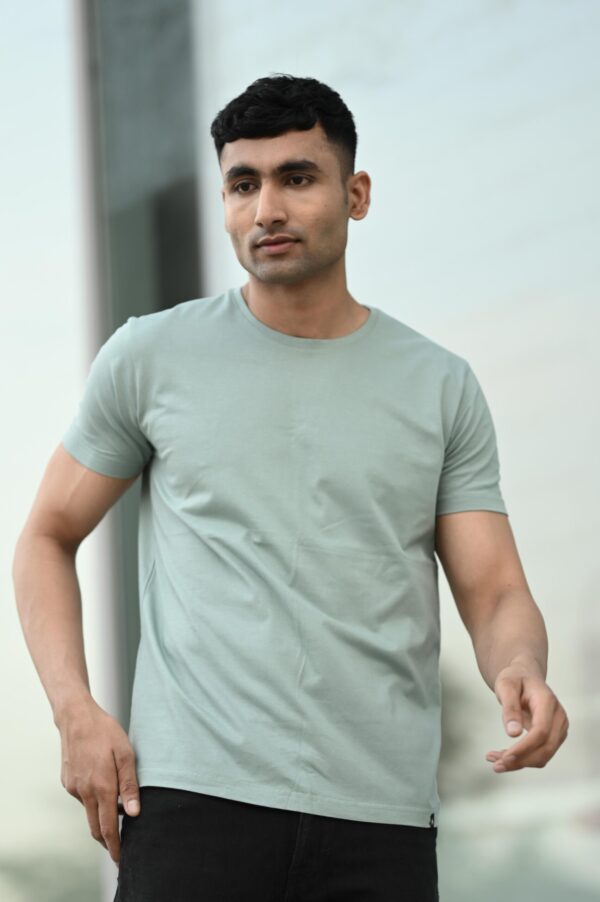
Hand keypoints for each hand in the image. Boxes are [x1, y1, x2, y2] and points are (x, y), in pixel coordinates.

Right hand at [58, 698, 140, 864]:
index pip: (108, 827)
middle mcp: (85, 792)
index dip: (115, 846)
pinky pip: (83, 797)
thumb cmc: (105, 732)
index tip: (120, 860)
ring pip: (89, 810)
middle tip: (120, 847)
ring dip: (102, 814)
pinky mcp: (67, 782)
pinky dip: (94, 798)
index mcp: (102, 787)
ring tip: (119, 805)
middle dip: (107, 840)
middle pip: (96, 826)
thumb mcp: (126, 754)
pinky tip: (102, 781)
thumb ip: (130, 785)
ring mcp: (73, 788)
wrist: (76, 718)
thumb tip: (134, 813)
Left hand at [485, 659, 568, 773]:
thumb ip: (510, 707)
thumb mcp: (506, 686)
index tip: (505, 757)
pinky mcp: (554, 737)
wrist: (524, 676)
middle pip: (545, 748)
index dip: (525, 748)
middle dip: (521, 761)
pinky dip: (522, 759)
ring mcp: (558, 729)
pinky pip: (540, 754)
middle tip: (496, 765)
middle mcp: (558, 717)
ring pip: (543, 756)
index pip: (541, 731)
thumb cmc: (515, 678)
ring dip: (519, 763)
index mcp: (548, 702)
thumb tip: (513, 733)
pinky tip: (503, 757)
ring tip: (494, 761)